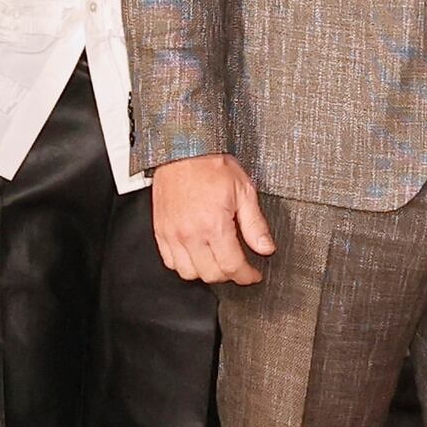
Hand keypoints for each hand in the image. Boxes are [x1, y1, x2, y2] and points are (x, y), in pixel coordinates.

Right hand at [152, 152, 275, 284]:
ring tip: (216, 261)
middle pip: (211, 274)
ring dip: (205, 272)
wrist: (183, 150)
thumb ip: (255, 225)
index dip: (247, 276)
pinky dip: (184, 264)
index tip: (253, 275)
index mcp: (214, 225)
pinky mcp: (160, 231)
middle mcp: (191, 233)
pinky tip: (195, 254)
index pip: (232, 266)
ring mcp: (172, 234)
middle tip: (238, 266)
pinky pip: (170, 261)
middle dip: (229, 275)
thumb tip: (266, 247)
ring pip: (189, 273)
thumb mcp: (244, 191)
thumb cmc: (211, 165)